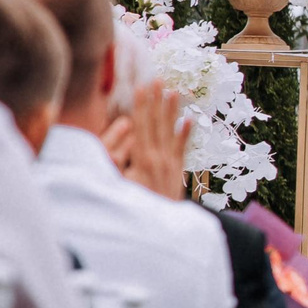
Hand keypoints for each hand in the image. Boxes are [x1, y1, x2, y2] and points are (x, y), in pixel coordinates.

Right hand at [105, 79, 192, 200]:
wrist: (157, 229)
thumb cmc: (131, 205)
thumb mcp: (117, 183)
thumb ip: (117, 159)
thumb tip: (118, 136)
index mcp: (142, 158)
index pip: (142, 125)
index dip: (142, 105)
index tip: (142, 86)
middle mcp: (159, 157)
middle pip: (157, 123)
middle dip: (156, 100)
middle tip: (158, 78)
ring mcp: (170, 164)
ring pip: (171, 131)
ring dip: (172, 110)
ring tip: (174, 92)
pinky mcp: (177, 171)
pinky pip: (182, 149)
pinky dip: (186, 134)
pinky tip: (190, 120)